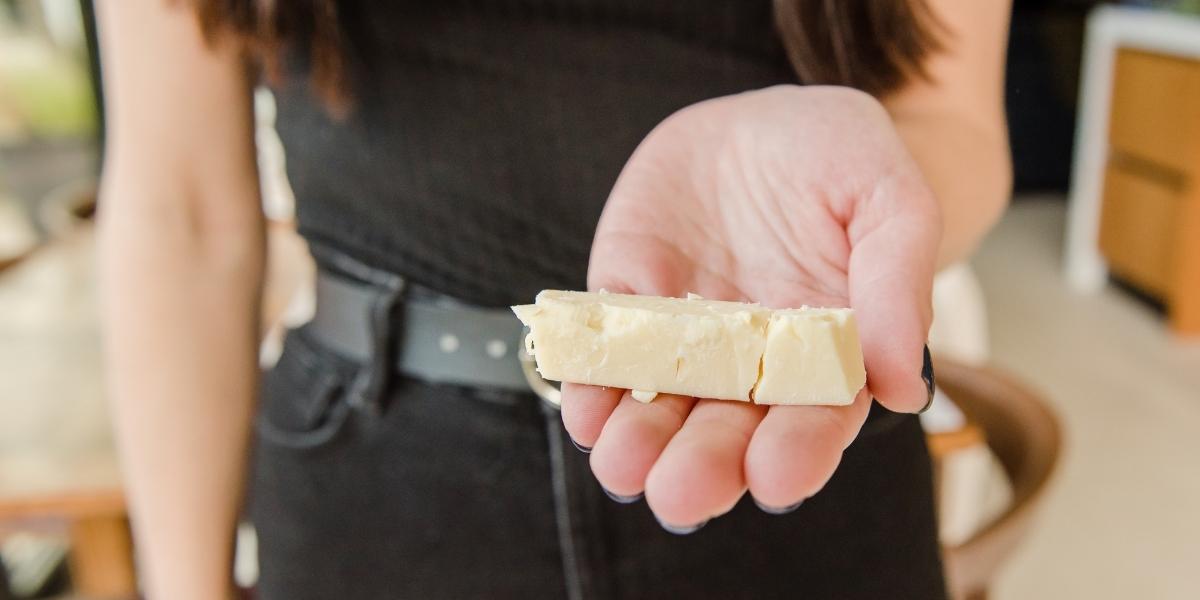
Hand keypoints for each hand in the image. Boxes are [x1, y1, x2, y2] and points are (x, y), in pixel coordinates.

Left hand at [562, 85, 940, 528]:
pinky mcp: (626, 301)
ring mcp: (682, 335)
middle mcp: (749, 362)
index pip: (813, 418)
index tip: (777, 477)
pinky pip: (603, 350)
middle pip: (727, 430)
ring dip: (637, 443)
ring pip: (658, 407)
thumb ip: (900, 282)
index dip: (798, 452)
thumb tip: (903, 388)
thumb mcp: (887, 196)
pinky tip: (585, 410)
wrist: (760, 120)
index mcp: (824, 352)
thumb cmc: (839, 160)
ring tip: (624, 466)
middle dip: (703, 466)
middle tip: (682, 493)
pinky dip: (590, 384)